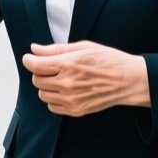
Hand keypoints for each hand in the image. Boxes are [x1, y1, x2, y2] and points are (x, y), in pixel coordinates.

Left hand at [21, 41, 146, 116]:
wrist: (128, 80)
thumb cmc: (108, 60)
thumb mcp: (83, 47)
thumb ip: (55, 49)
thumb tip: (34, 49)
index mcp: (68, 65)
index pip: (35, 65)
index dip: (29, 60)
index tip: (31, 58)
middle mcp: (67, 84)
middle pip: (37, 80)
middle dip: (40, 72)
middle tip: (52, 67)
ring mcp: (71, 99)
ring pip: (42, 94)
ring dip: (47, 86)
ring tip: (61, 78)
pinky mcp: (76, 110)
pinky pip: (52, 106)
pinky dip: (54, 98)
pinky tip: (66, 90)